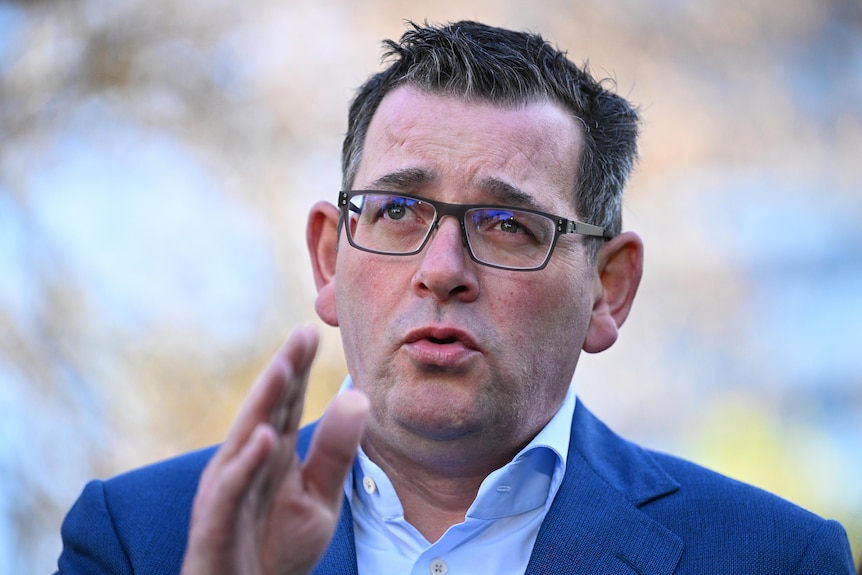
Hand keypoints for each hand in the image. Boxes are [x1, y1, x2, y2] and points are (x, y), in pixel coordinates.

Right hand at [181, 327, 368, 574]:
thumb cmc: (280, 549)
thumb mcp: (320, 498)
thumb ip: (337, 451)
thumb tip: (359, 396)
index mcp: (272, 456)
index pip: (287, 405)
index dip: (298, 369)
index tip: (313, 332)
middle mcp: (245, 464)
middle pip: (266, 411)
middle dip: (283, 372)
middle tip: (303, 334)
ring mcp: (227, 492)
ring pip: (245, 440)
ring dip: (263, 404)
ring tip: (284, 368)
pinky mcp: (216, 524)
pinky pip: (231, 491)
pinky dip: (246, 465)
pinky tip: (266, 438)